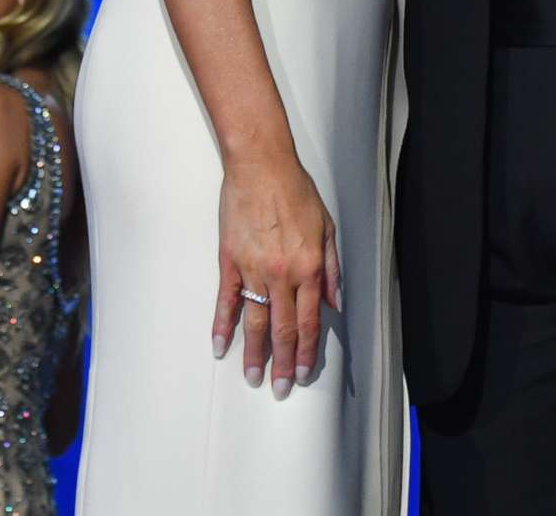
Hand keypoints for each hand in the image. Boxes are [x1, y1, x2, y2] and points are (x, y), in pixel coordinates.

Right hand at [211, 153, 342, 398]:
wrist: (261, 167)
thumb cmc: (296, 192)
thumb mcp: (327, 228)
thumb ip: (332, 268)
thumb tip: (335, 303)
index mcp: (309, 268)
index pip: (310, 321)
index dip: (308, 351)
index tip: (305, 373)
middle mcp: (282, 275)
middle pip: (283, 329)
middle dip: (284, 363)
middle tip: (281, 389)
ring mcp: (253, 270)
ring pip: (254, 321)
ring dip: (254, 353)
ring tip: (253, 378)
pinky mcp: (229, 262)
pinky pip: (226, 301)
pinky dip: (222, 326)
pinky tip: (220, 347)